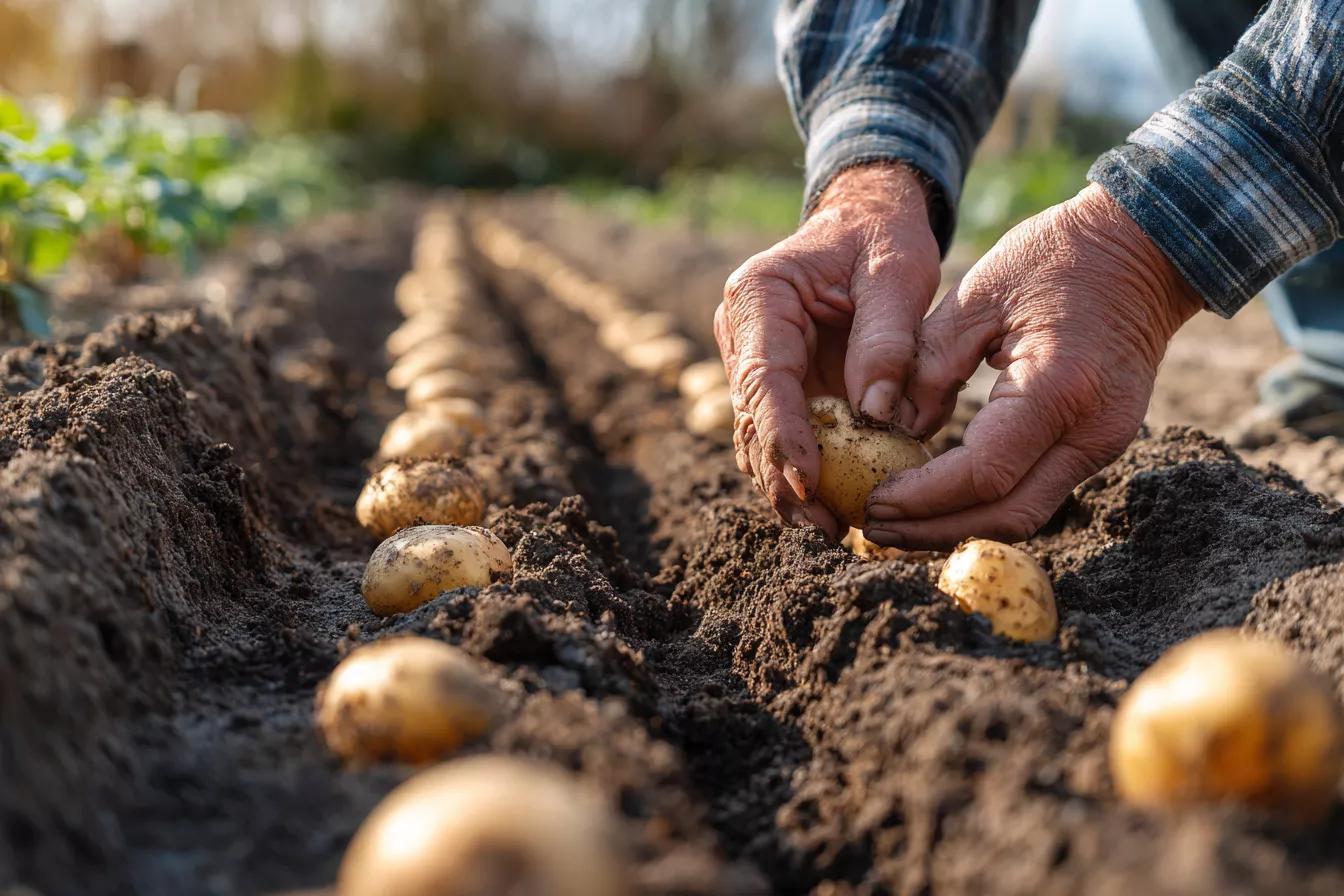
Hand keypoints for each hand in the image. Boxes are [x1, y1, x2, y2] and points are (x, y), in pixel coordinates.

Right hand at [714, 164, 942, 536]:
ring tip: (830, 529)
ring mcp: (754, 361)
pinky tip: (832, 508)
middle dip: (783, 478)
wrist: (865, 220)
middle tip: (824, 526)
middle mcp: (743, 334)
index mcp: (759, 297)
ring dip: (789, 486)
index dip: (784, 436)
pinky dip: (803, 473)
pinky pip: (783, 435)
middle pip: (753, 420)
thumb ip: (887, 340)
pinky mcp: (776, 384)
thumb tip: (878, 415)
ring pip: (760, 438)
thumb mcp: (898, 272)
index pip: (765, 378)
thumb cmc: (882, 239)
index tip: (809, 482)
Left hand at [864, 184, 1204, 549]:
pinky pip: (1035, 492)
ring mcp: (1103, 444)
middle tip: (875, 527)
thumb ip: (928, 365)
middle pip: (1006, 515)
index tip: (873, 500)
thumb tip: (890, 429)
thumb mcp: (976, 296)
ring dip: (957, 528)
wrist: (1143, 249)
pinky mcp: (1099, 445)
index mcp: (1057, 388)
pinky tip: (937, 500)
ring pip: (1023, 515)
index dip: (922, 498)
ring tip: (897, 524)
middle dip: (934, 531)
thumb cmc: (1056, 258)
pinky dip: (983, 505)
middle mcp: (1091, 430)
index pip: (982, 474)